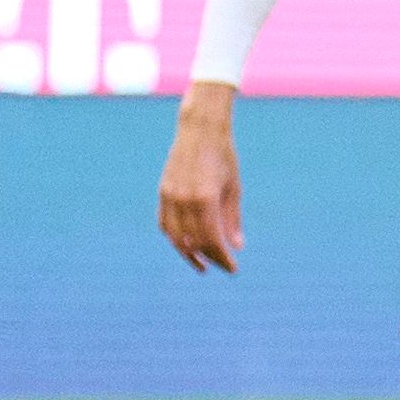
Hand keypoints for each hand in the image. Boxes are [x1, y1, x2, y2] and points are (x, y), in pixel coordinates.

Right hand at [158, 93, 244, 273]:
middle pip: (193, 241)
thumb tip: (236, 247)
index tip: (233, 269)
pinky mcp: (162, 192)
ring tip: (201, 263)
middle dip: (208, 258)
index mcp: (205, 199)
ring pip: (175, 236)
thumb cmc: (224, 158)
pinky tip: (186, 245)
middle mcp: (183, 200)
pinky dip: (174, 237)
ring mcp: (169, 196)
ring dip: (188, 253)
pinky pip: (165, 222)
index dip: (222, 258)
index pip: (211, 240)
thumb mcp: (234, 189)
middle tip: (221, 268)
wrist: (199, 131)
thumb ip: (232, 219)